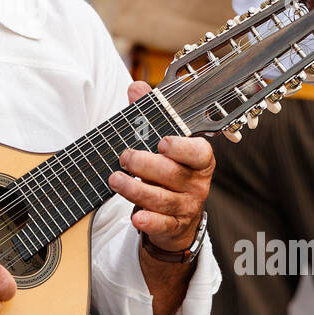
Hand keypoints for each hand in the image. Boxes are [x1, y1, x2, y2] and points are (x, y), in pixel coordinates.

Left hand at [107, 81, 214, 252]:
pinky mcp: (174, 226)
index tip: (162, 141)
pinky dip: (149, 222)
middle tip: (124, 157)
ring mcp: (187, 206)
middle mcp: (196, 183)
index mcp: (198, 159)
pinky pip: (163, 224)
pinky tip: (136, 218)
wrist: (178, 214)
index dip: (181, 147)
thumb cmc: (168, 170)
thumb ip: (149, 115)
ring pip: (163, 199)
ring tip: (115, 179)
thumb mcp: (161, 143)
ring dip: (136, 190)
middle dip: (146, 165)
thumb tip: (137, 88)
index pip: (198, 152)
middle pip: (173, 174)